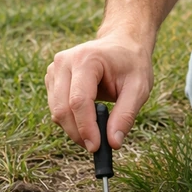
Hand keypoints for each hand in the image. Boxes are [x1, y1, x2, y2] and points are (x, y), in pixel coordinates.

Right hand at [45, 33, 153, 151]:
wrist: (122, 44)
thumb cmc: (132, 64)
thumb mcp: (139, 88)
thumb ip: (126, 115)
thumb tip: (113, 143)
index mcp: (86, 59)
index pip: (78, 101)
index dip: (85, 128)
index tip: (97, 147)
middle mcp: (64, 62)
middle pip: (62, 108)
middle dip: (78, 133)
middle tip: (98, 146)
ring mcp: (54, 69)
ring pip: (56, 111)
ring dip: (74, 129)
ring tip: (98, 129)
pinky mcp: (52, 78)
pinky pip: (56, 108)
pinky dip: (71, 120)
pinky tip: (89, 117)